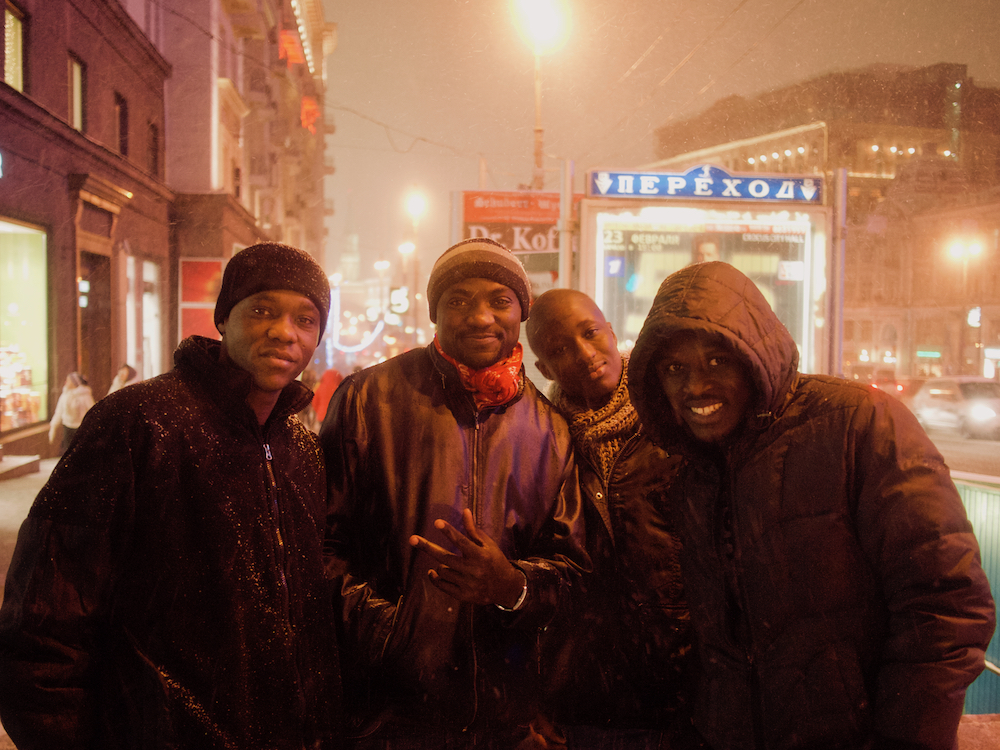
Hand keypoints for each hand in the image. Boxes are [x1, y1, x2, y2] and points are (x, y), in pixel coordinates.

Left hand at [409, 509, 525, 606]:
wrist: (506, 588)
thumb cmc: (495, 561)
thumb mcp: (488, 545)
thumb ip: (473, 530)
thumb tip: (465, 511)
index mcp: (480, 555)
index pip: (461, 541)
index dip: (448, 531)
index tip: (437, 522)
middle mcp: (473, 570)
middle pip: (444, 557)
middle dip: (427, 547)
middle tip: (412, 539)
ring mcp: (467, 584)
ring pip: (442, 570)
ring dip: (439, 564)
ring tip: (444, 562)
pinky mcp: (463, 595)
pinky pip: (442, 586)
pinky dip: (435, 578)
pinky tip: (432, 571)